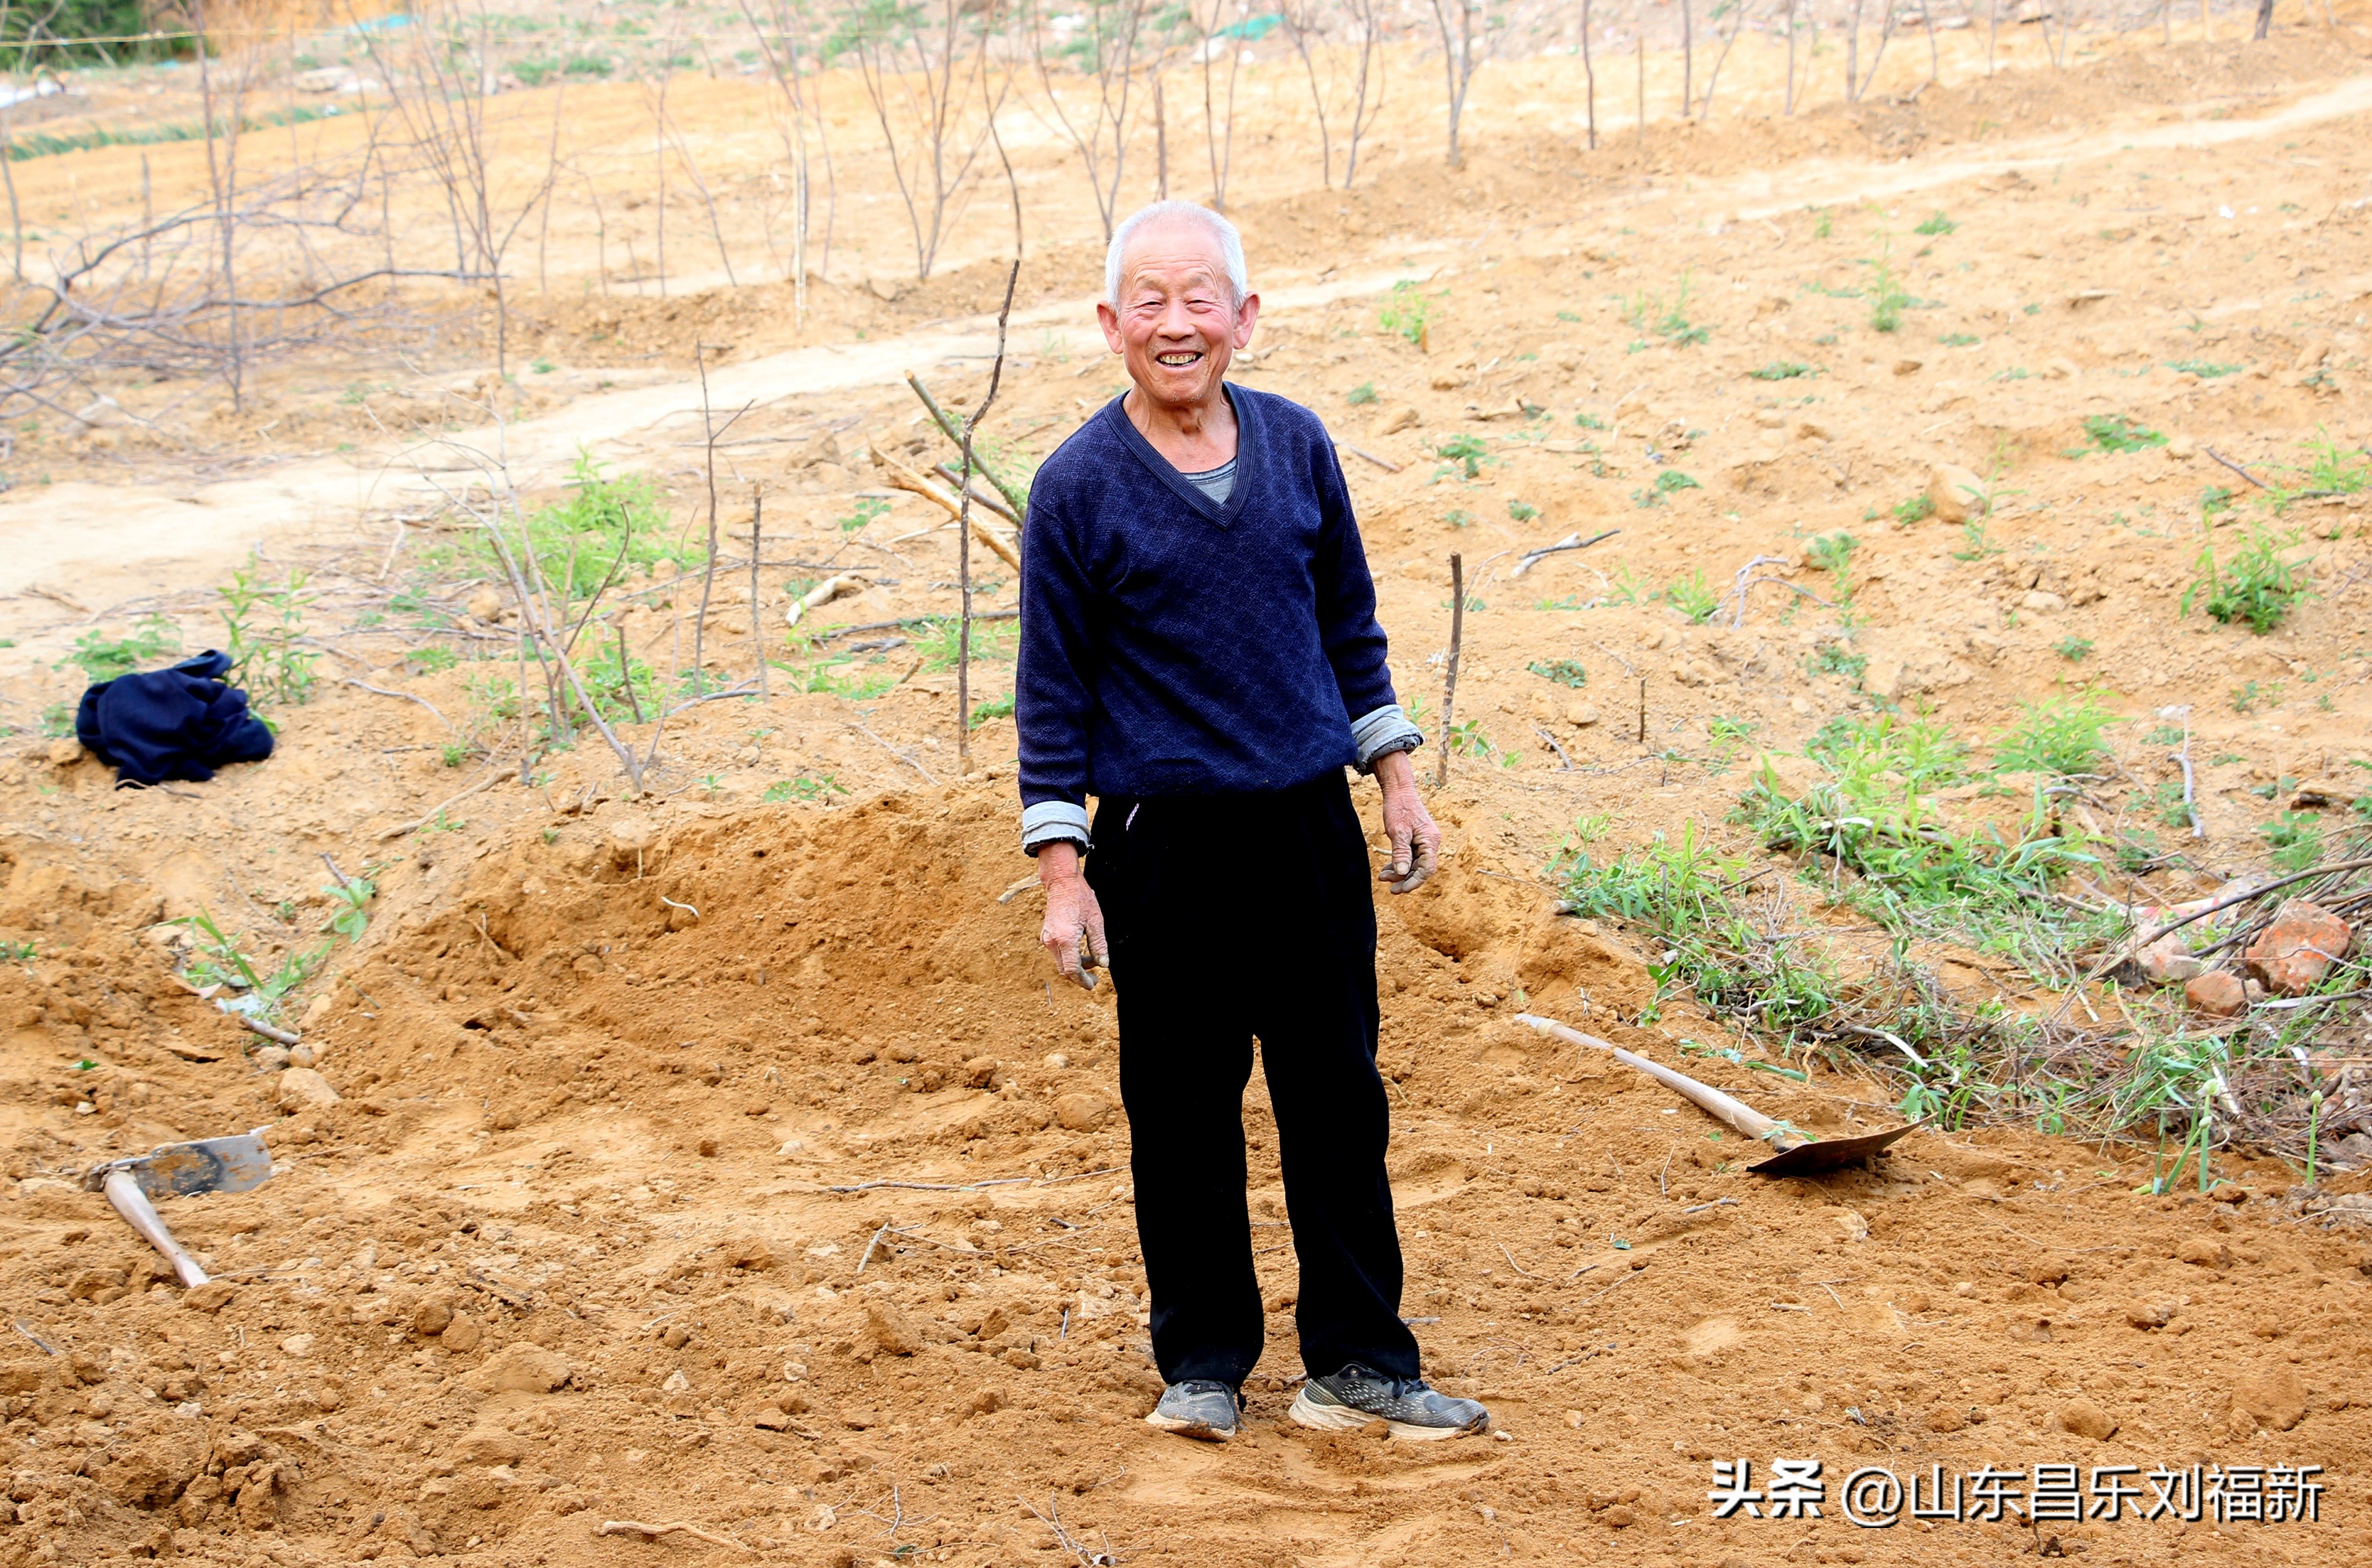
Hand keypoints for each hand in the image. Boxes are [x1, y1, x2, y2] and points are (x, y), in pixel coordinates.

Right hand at [1036, 843, 1108, 988]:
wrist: (1061, 882)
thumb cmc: (1081, 898)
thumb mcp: (1096, 921)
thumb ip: (1099, 945)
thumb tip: (1103, 965)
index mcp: (1065, 939)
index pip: (1073, 970)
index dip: (1083, 981)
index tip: (1094, 985)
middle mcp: (1052, 941)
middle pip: (1065, 970)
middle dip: (1080, 977)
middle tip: (1096, 979)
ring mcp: (1047, 939)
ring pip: (1061, 963)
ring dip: (1076, 966)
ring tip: (1092, 960)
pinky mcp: (1046, 936)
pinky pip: (1058, 954)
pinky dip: (1070, 958)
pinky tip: (1082, 952)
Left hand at [1372, 750, 1440, 893]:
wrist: (1398, 791)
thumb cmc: (1399, 808)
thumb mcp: (1398, 831)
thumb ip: (1401, 853)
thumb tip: (1403, 873)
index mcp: (1430, 841)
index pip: (1427, 869)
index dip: (1414, 881)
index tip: (1400, 889)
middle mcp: (1430, 843)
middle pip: (1421, 869)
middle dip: (1405, 879)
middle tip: (1390, 888)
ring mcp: (1424, 842)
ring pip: (1414, 865)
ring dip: (1400, 873)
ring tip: (1383, 877)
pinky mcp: (1416, 840)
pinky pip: (1410, 857)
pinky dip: (1399, 864)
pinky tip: (1387, 870)